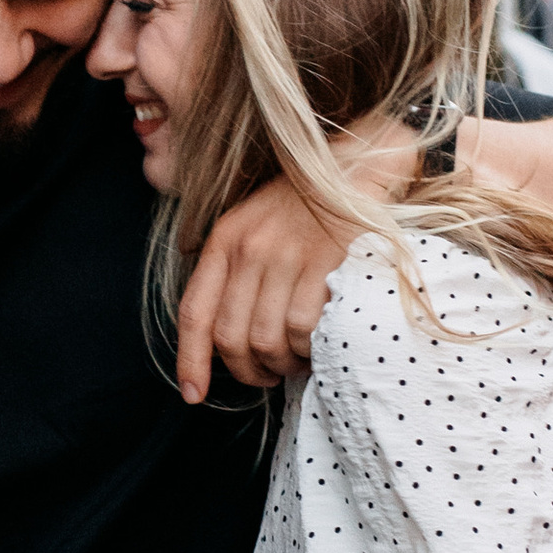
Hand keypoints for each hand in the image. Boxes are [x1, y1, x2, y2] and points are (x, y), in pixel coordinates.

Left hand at [174, 165, 397, 401]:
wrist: (363, 158)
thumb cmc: (312, 200)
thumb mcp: (257, 221)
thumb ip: (237, 266)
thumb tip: (226, 332)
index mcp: (226, 238)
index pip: (195, 311)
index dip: (189, 360)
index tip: (192, 394)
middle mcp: (249, 247)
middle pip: (232, 336)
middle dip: (248, 370)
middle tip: (268, 374)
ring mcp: (287, 254)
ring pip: (268, 339)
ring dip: (283, 363)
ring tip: (298, 360)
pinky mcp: (325, 260)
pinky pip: (304, 327)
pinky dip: (310, 348)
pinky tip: (320, 344)